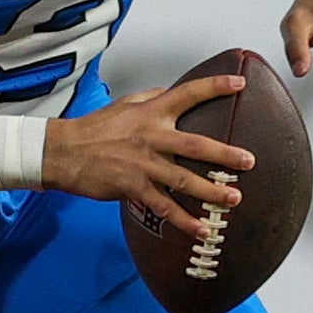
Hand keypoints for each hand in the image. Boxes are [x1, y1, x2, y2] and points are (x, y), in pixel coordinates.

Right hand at [44, 75, 253, 236]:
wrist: (64, 152)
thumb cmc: (95, 128)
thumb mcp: (125, 104)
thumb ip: (152, 98)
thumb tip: (172, 91)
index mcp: (152, 113)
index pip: (188, 94)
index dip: (215, 87)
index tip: (239, 83)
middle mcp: (152, 137)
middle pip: (197, 146)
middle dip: (226, 155)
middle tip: (249, 162)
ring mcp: (144, 164)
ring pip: (184, 181)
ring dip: (211, 192)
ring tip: (233, 199)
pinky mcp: (134, 188)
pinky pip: (164, 207)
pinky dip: (184, 220)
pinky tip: (202, 229)